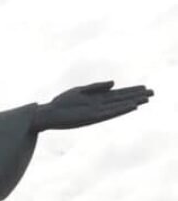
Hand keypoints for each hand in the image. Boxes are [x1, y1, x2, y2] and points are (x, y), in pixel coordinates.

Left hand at [32, 81, 153, 131]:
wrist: (48, 113)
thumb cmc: (62, 103)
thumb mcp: (80, 91)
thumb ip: (97, 87)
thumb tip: (114, 83)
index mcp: (97, 98)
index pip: (118, 94)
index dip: (131, 91)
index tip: (144, 87)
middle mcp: (99, 105)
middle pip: (121, 99)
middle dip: (136, 96)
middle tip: (152, 93)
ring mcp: (96, 112)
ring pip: (118, 106)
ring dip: (132, 103)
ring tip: (145, 99)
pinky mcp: (91, 117)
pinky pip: (109, 113)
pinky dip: (120, 109)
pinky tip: (130, 107)